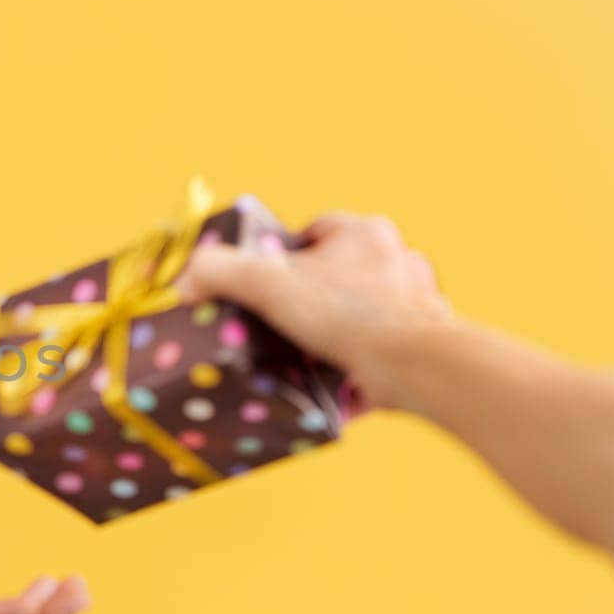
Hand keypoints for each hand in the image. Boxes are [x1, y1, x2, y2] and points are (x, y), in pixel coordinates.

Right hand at [172, 211, 453, 412]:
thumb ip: (221, 272)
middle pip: (340, 272)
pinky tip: (339, 383)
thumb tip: (186, 281)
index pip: (316, 230)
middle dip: (313, 296)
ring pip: (365, 310)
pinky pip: (385, 347)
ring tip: (308, 356)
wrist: (416, 365)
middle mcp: (398, 259)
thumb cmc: (347, 316)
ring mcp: (418, 300)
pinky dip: (363, 363)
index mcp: (364, 233)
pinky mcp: (427, 340)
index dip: (286, 256)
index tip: (268, 285)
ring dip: (339, 331)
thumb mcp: (269, 286)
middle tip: (283, 324)